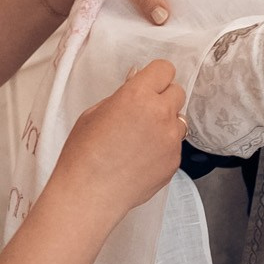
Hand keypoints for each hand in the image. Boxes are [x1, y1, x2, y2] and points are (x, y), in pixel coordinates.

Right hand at [52, 60, 184, 211]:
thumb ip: (122, 95)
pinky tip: (141, 158)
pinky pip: (175, 145)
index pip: (164, 69)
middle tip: (143, 111)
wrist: (89, 194)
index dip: (155, 76)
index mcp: (138, 96)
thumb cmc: (83, 155)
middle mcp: (160, 114)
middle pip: (177, 92)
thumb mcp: (94, 114)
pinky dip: (163, 147)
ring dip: (166, 123)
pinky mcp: (174, 161)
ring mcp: (171, 139)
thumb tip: (136, 82)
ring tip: (140, 139)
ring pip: (179, 120)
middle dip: (163, 98)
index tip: (149, 84)